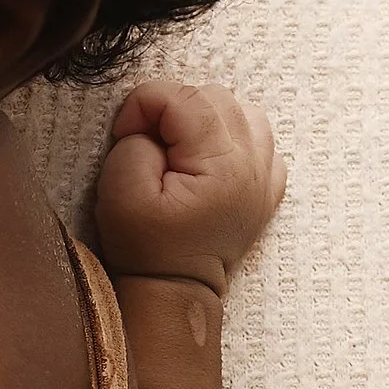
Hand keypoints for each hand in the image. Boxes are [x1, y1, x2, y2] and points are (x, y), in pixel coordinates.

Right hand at [93, 79, 287, 287]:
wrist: (175, 291)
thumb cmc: (146, 249)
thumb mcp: (120, 194)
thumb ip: (134, 143)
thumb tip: (151, 126)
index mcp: (221, 165)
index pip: (183, 97)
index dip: (143, 104)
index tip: (125, 134)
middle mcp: (253, 164)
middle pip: (213, 96)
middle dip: (172, 108)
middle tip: (148, 141)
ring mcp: (266, 175)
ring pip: (241, 111)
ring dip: (204, 117)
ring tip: (179, 146)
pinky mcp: (267, 187)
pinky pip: (260, 139)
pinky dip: (233, 137)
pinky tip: (209, 158)